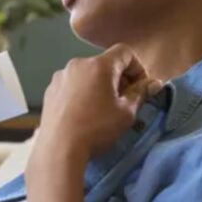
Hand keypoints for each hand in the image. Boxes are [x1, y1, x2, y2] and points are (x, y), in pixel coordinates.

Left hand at [34, 43, 162, 161]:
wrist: (59, 149)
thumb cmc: (97, 128)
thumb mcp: (126, 112)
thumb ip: (141, 93)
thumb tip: (153, 83)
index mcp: (98, 65)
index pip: (124, 52)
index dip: (137, 67)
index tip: (140, 87)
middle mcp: (76, 64)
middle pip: (104, 63)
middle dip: (118, 78)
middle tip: (124, 101)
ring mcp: (59, 77)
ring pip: (86, 75)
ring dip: (99, 86)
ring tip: (102, 109)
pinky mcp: (49, 91)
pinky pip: (72, 85)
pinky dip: (82, 93)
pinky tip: (83, 113)